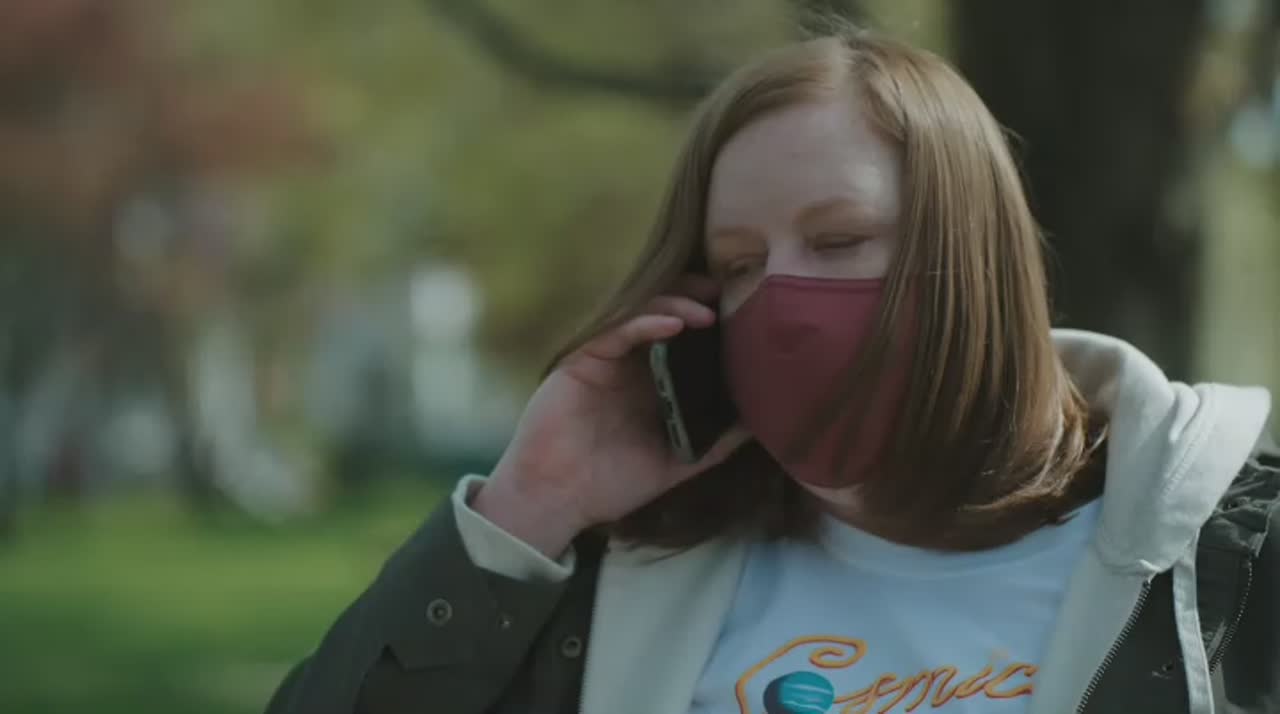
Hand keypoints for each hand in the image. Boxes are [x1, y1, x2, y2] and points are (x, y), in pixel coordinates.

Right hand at [472, 275, 749, 557]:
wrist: (559, 499)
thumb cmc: (613, 483)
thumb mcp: (679, 462)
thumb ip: (716, 442)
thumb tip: (763, 424)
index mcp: (652, 381)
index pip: (684, 336)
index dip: (711, 319)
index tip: (743, 310)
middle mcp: (631, 363)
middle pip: (663, 312)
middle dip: (695, 298)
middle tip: (726, 293)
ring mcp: (606, 359)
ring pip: (640, 313)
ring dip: (675, 305)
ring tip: (706, 312)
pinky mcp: (582, 360)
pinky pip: (615, 331)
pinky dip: (644, 322)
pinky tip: (673, 324)